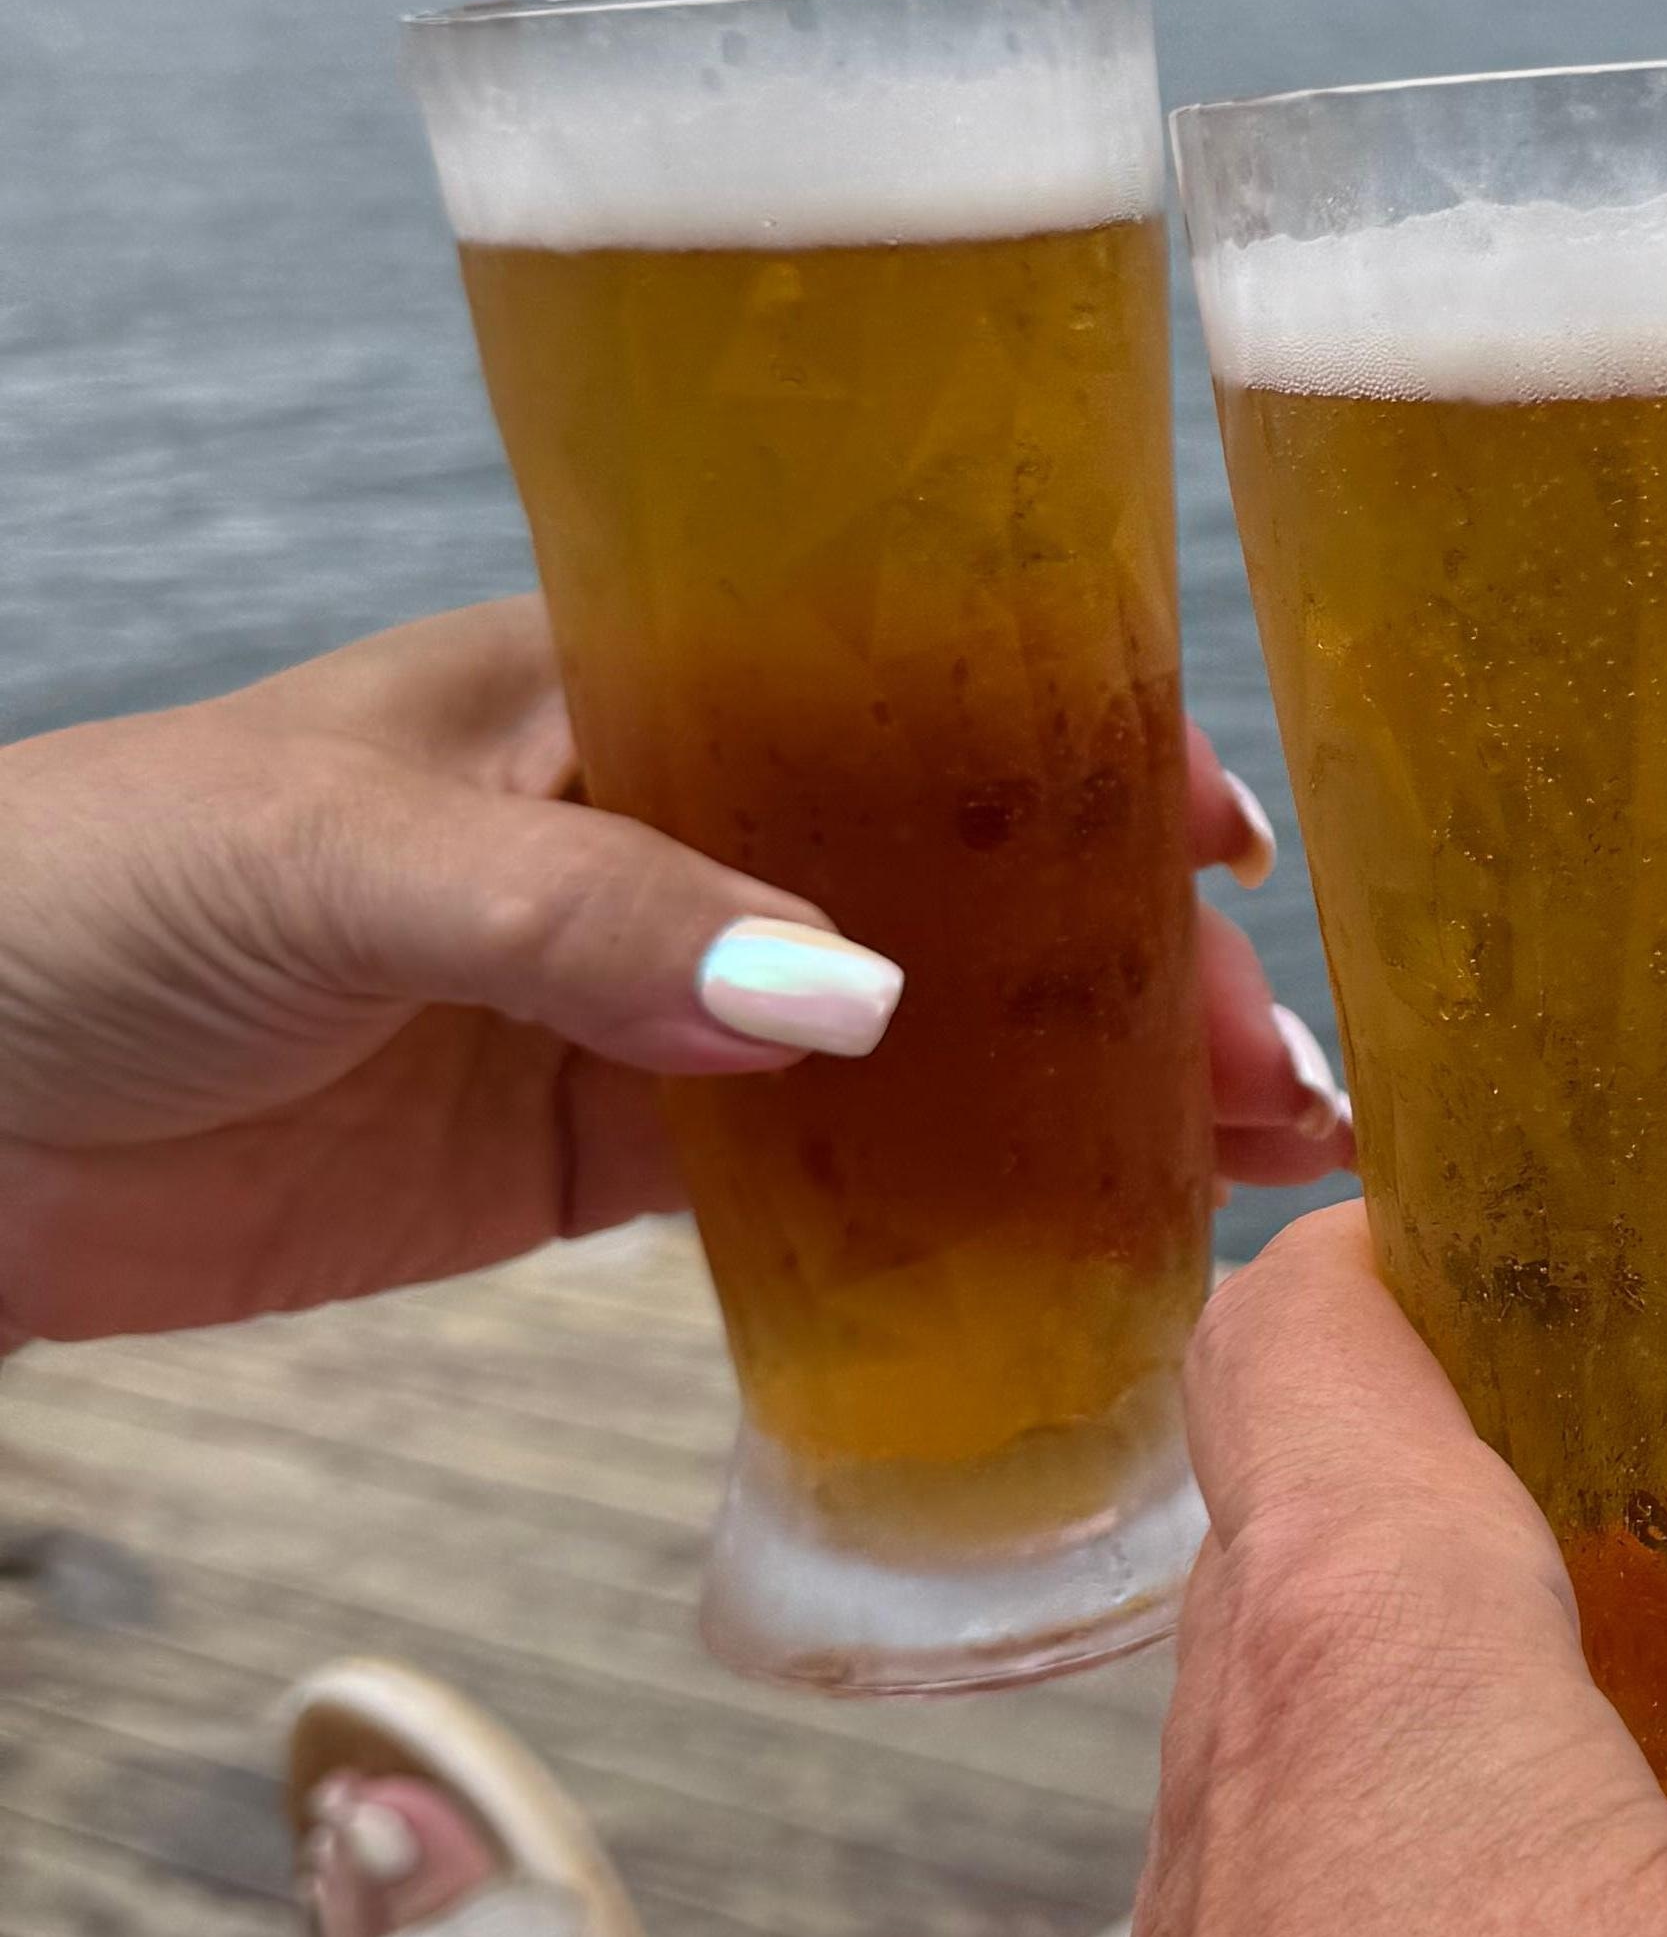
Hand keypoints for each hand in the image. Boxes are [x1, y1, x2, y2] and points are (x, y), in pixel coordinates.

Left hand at [0, 600, 1347, 1352]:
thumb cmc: (73, 897)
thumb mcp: (336, 859)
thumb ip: (595, 921)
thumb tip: (860, 1000)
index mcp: (615, 682)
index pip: (901, 688)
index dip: (1078, 749)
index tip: (1224, 838)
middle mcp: (653, 827)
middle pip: (946, 880)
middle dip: (1126, 958)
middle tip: (1276, 1070)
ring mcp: (626, 998)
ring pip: (909, 1037)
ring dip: (1075, 1093)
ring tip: (1251, 1166)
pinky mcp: (577, 1159)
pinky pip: (807, 1186)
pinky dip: (947, 1217)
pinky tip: (1071, 1255)